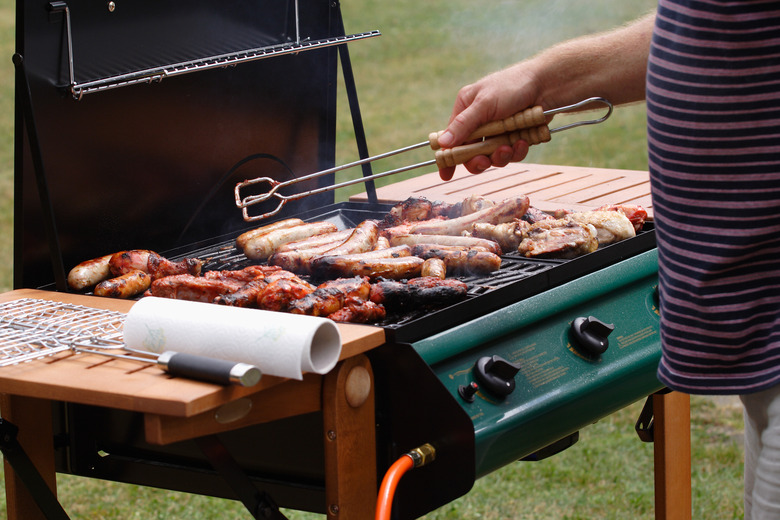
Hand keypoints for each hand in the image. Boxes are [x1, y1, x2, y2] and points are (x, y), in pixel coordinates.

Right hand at [437, 64, 542, 179]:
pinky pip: (511, 154)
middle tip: (484, 161)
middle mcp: (480, 122)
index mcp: (466, 109)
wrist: (548, 85)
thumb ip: (463, 125)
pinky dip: (516, 151)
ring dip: (500, 156)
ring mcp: (498, 131)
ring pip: (492, 156)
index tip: (446, 174)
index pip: (451, 138)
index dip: (448, 157)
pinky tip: (523, 141)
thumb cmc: (513, 86)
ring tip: (510, 147)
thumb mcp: (484, 104)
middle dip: (478, 160)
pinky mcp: (514, 137)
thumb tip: (442, 143)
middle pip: (471, 153)